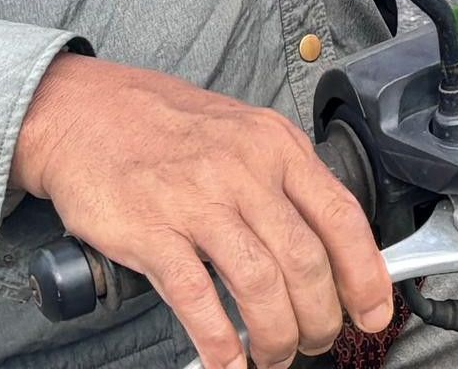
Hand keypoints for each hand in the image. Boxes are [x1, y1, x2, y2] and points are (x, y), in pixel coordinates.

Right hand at [10, 55, 390, 368]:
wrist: (83, 112)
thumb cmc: (163, 126)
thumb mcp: (243, 132)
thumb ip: (283, 181)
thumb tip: (327, 244)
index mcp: (275, 146)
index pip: (341, 217)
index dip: (365, 275)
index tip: (374, 312)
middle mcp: (243, 171)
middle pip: (305, 262)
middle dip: (320, 318)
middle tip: (316, 341)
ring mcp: (196, 201)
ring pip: (260, 284)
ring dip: (276, 335)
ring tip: (274, 356)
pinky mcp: (152, 231)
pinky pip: (197, 297)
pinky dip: (219, 340)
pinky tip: (227, 361)